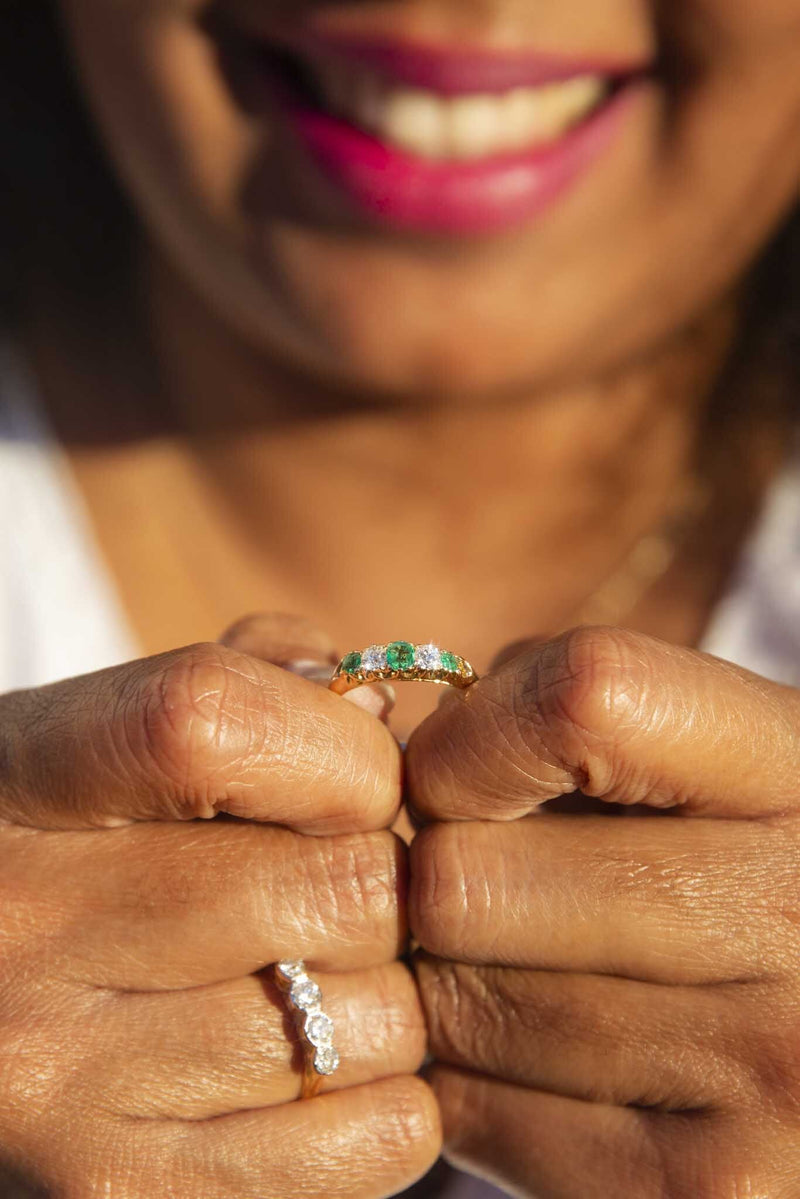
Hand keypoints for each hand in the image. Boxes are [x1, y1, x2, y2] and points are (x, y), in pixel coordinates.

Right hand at [0, 614, 439, 1197]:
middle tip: (340, 887)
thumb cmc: (64, 847)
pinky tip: (316, 1067)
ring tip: (310, 977)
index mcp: (18, 781)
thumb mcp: (105, 740)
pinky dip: (387, 1101)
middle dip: (380, 881)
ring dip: (384, 992)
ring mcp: (64, 1084)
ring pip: (377, 1019)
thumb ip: (246, 684)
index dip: (339, 749)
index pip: (217, 726)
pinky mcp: (122, 1194)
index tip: (353, 780)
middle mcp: (23, 934)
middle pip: (341, 889)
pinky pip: (375, 1139)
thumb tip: (384, 717)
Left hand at [406, 625, 799, 1197]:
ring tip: (512, 961)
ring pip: (455, 1007)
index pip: (581, 700)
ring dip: (445, 981)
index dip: (472, 739)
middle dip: (436, 876)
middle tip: (474, 881)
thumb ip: (549, 710)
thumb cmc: (722, 854)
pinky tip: (531, 1050)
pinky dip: (471, 1082)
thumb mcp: (690, 750)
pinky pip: (475, 1118)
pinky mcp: (712, 1192)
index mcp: (798, 771)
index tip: (462, 773)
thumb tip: (385, 761)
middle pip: (466, 882)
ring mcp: (770, 1068)